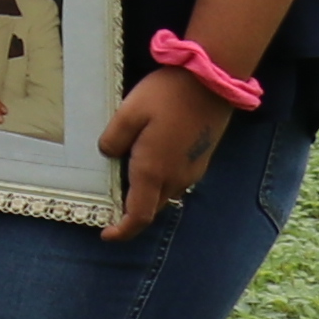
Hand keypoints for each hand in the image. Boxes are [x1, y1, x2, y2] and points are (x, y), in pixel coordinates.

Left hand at [96, 66, 228, 242]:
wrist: (212, 83)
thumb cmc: (167, 95)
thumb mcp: (129, 112)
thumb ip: (114, 138)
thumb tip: (108, 155)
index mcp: (154, 171)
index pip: (139, 215)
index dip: (123, 231)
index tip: (107, 236)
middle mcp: (176, 177)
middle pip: (151, 207)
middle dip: (131, 212)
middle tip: (110, 203)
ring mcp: (192, 170)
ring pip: (164, 194)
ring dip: (146, 195)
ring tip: (124, 180)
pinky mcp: (201, 160)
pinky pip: (176, 181)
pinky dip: (159, 182)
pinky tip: (147, 162)